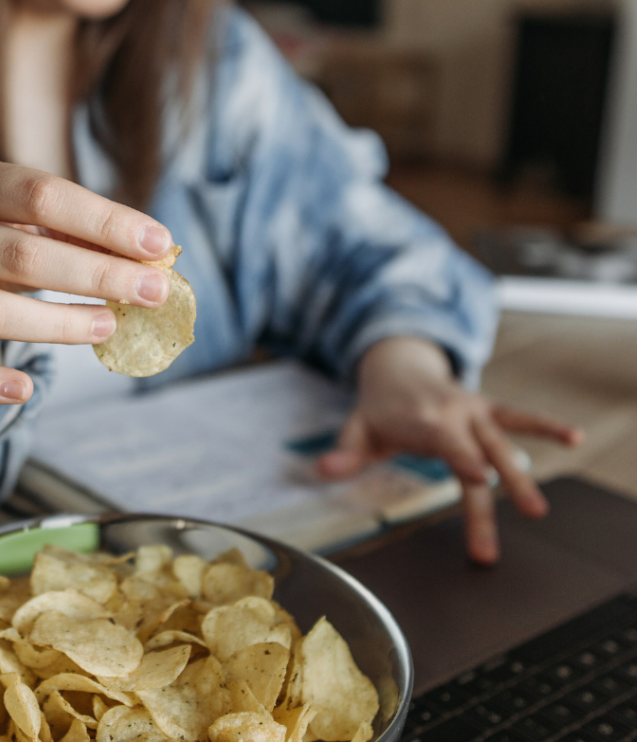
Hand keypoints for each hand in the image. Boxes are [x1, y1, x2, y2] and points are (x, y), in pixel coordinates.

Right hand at [0, 158, 173, 404]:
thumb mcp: (30, 224)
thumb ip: (81, 234)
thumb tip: (153, 255)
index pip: (42, 194)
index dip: (105, 221)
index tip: (159, 243)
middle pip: (21, 254)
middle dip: (97, 274)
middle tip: (153, 291)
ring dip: (58, 324)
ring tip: (109, 326)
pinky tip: (23, 392)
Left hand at [316, 337, 582, 563]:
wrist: (398, 367)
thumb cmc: (380, 408)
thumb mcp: (357, 429)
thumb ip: (345, 452)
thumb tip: (321, 470)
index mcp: (421, 417)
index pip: (444, 440)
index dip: (462, 456)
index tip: (480, 476)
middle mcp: (451, 412)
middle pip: (476, 455)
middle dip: (492, 491)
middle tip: (509, 529)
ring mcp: (473, 411)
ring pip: (501, 443)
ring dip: (521, 475)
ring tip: (538, 511)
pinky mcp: (488, 410)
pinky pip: (519, 416)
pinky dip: (546, 424)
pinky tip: (574, 437)